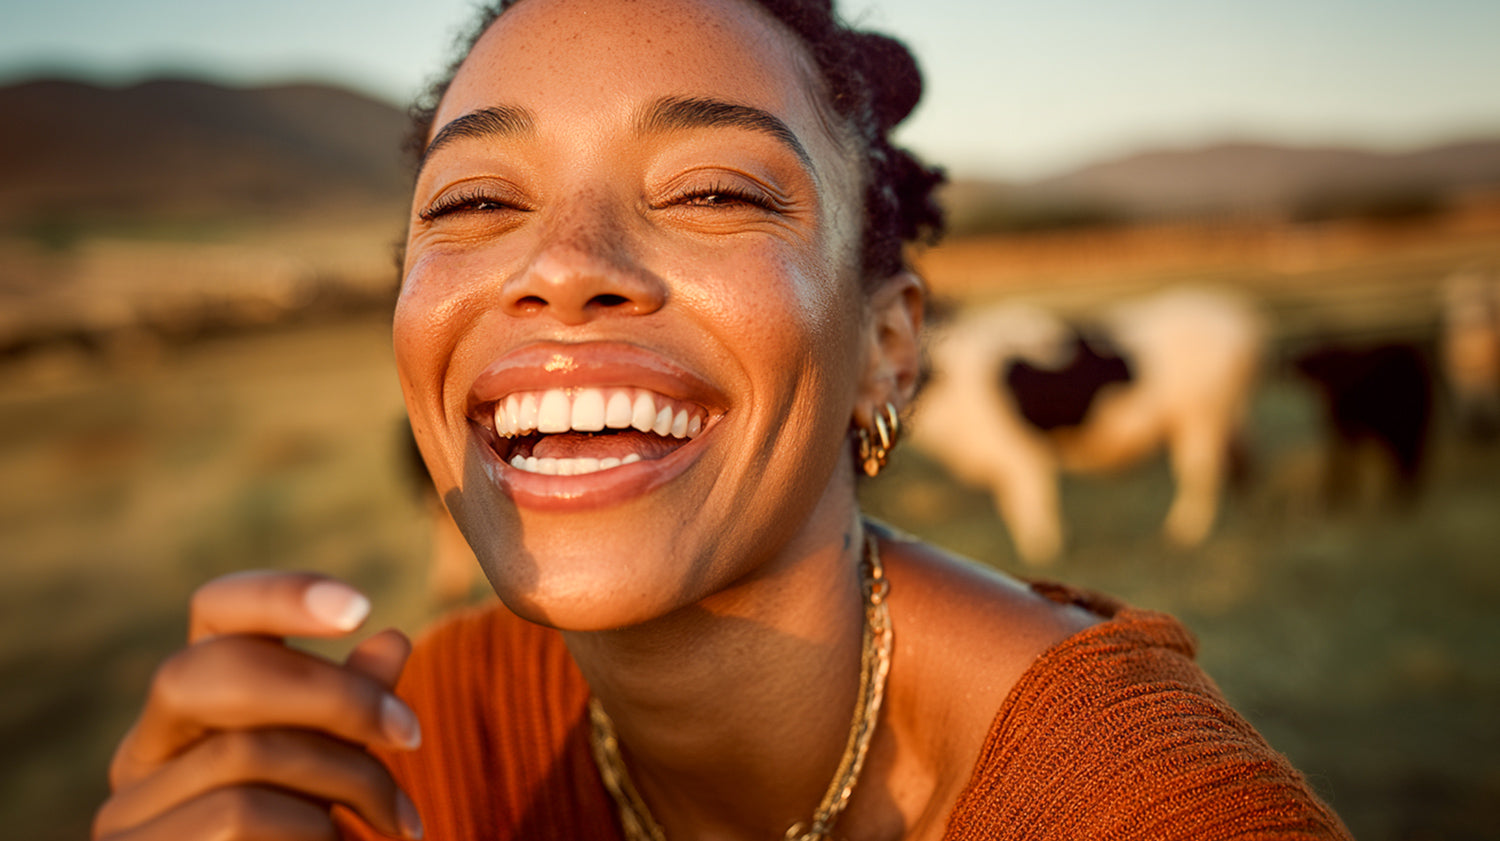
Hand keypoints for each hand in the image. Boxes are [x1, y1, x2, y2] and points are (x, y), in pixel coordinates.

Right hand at [93, 571, 423, 839]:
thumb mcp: (336, 776)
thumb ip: (354, 715)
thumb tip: (392, 638)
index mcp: (192, 715)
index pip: (213, 614)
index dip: (280, 594)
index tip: (361, 607)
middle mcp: (144, 755)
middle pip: (214, 670)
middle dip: (334, 694)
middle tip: (414, 736)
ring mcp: (130, 814)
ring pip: (246, 749)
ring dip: (349, 780)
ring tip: (401, 823)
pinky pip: (240, 814)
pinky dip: (312, 829)